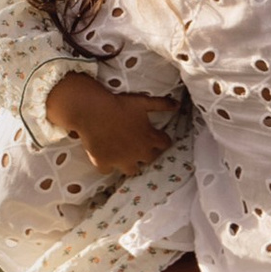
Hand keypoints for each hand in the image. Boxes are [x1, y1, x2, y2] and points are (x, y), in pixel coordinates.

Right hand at [45, 73, 177, 175]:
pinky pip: (108, 170)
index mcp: (150, 139)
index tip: (157, 136)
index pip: (165, 144)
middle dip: (147, 153)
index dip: (161, 139)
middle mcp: (138, 153)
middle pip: (150, 159)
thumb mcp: (143, 101)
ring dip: (130, 164)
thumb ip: (162, 104)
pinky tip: (105, 157)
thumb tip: (178, 105)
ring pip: (132, 170)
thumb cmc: (120, 104)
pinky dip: (107, 165)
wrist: (92, 110)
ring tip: (125, 156)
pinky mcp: (104, 163)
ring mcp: (121, 161)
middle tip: (139, 145)